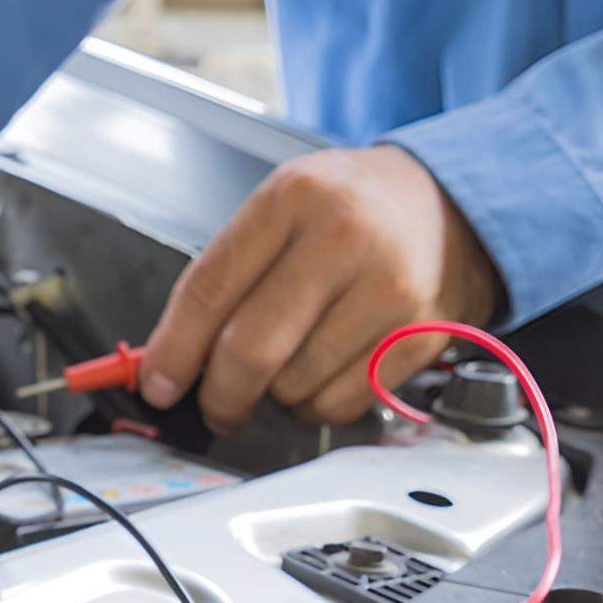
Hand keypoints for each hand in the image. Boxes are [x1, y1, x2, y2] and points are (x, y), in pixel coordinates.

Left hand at [139, 144, 501, 431]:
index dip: (174, 349)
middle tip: (214, 403)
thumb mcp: (279, 211)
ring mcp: (390, 288)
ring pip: (294, 386)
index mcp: (293, 198)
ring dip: (276, 394)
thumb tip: (165, 361)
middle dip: (219, 394)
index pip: (211, 289)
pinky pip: (342, 403)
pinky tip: (326, 369)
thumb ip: (222, 278)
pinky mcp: (422, 334)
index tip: (156, 384)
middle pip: (252, 351)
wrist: (447, 204)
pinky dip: (318, 403)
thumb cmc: (348, 211)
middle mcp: (345, 237)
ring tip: (290, 361)